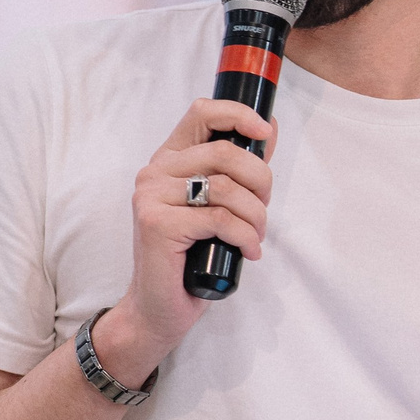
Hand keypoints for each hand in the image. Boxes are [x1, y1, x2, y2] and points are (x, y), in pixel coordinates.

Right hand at [90, 99, 276, 384]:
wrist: (159, 307)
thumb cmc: (193, 256)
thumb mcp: (219, 205)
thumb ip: (239, 168)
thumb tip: (268, 128)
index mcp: (170, 159)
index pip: (202, 112)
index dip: (239, 115)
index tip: (264, 133)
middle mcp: (155, 172)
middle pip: (225, 152)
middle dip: (261, 181)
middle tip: (264, 210)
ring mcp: (151, 197)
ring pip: (226, 187)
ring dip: (256, 214)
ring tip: (256, 235)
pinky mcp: (157, 224)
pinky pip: (220, 220)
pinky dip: (246, 236)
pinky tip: (250, 251)